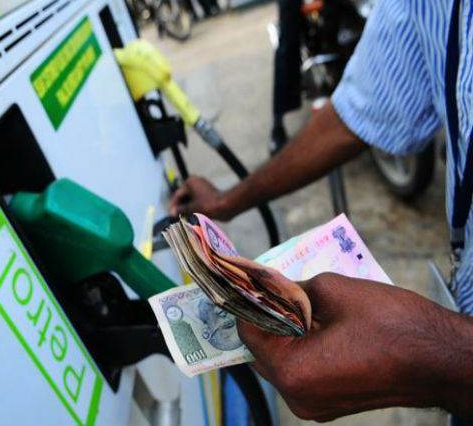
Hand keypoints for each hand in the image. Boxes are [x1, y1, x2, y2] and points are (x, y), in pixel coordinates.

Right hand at [169, 176, 231, 219]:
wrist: (226, 206)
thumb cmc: (208, 205)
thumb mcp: (191, 208)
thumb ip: (180, 210)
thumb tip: (173, 213)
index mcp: (190, 182)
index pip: (177, 194)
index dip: (173, 206)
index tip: (170, 214)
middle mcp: (195, 183)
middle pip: (184, 197)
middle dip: (180, 208)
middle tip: (175, 217)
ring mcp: (202, 188)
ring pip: (190, 200)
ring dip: (186, 210)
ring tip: (182, 219)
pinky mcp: (208, 195)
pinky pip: (197, 202)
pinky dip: (193, 209)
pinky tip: (190, 217)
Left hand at [238, 273, 472, 420]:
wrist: (442, 359)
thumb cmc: (392, 324)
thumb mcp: (334, 291)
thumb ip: (293, 289)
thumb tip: (274, 286)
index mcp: (293, 371)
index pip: (249, 333)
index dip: (247, 304)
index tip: (248, 283)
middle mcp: (298, 397)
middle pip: (262, 350)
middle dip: (266, 318)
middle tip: (271, 289)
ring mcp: (315, 406)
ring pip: (281, 362)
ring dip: (283, 333)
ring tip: (293, 303)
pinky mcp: (331, 404)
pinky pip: (301, 372)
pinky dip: (300, 348)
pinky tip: (312, 324)